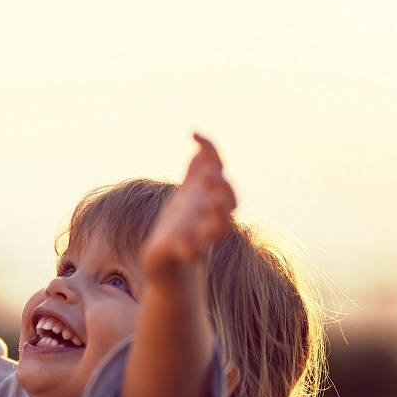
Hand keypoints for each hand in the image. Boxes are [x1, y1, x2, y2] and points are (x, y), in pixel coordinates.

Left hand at [142, 134, 237, 279]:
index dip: (212, 153)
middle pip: (228, 203)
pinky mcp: (181, 254)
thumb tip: (198, 142)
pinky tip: (188, 247)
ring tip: (209, 205)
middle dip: (222, 188)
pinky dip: (191, 250)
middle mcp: (209, 218)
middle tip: (207, 177)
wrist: (167, 262)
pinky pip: (192, 254)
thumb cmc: (181, 226)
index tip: (192, 134)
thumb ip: (195, 172)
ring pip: (220, 230)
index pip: (219, 173)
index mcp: (209, 200)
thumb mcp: (186, 196)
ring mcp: (198, 237)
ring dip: (218, 217)